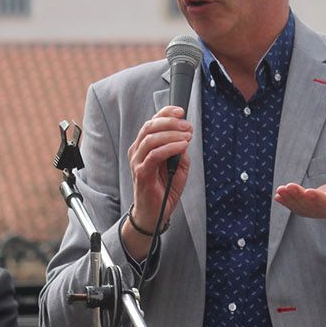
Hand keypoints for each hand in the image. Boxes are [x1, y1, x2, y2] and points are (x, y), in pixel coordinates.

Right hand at [124, 105, 190, 258]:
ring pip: (151, 138)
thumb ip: (180, 152)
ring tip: (187, 136)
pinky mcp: (141, 173)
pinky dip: (170, 148)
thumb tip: (186, 138)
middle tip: (187, 126)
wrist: (153, 215)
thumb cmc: (163, 190)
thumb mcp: (178, 168)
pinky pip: (154, 155)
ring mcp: (137, 162)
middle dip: (171, 122)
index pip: (152, 122)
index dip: (166, 113)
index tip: (181, 111)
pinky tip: (182, 146)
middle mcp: (138, 151)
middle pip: (150, 126)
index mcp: (145, 146)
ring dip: (172, 134)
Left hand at [274, 148, 325, 224]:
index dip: (319, 198)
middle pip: (312, 205)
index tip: (308, 192)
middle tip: (289, 187)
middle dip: (299, 196)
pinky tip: (279, 196)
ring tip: (281, 189)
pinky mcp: (309, 212)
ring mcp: (317, 213)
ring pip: (302, 208)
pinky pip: (297, 209)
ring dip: (290, 199)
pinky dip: (287, 203)